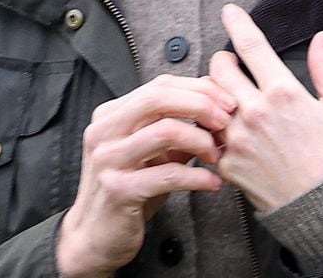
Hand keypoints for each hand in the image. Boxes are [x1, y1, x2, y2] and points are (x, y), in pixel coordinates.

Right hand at [55, 74, 235, 277]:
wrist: (95, 236)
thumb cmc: (129, 189)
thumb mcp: (152, 152)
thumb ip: (178, 127)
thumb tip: (217, 104)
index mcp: (111, 115)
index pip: (160, 85)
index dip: (199, 89)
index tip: (227, 101)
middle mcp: (104, 132)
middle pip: (159, 98)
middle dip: (201, 104)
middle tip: (226, 120)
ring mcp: (108, 160)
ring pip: (165, 131)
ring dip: (201, 141)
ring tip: (217, 155)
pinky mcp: (118, 190)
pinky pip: (168, 175)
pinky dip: (198, 177)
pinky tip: (213, 182)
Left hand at [208, 3, 322, 212]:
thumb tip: (322, 38)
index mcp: (284, 92)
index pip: (252, 46)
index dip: (238, 22)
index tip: (229, 10)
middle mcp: (255, 111)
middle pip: (219, 69)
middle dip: (224, 60)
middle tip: (233, 64)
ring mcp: (237, 138)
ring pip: (206, 101)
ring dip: (214, 93)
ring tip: (228, 97)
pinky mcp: (227, 163)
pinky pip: (208, 135)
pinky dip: (214, 127)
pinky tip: (227, 129)